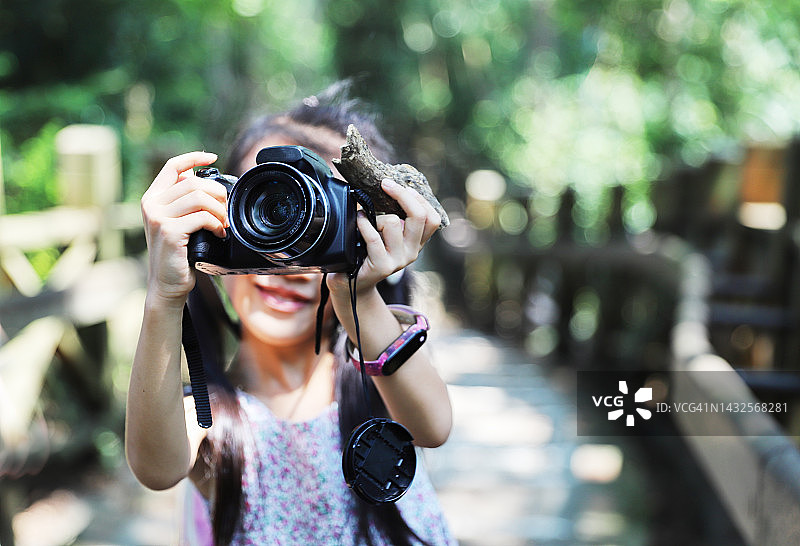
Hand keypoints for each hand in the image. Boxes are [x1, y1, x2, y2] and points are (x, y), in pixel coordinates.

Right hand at [140, 152, 226, 303]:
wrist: (167, 284)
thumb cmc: (178, 255)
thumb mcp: (178, 223)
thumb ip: (184, 203)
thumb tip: (207, 182)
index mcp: (152, 198)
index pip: (172, 166)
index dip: (194, 157)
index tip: (213, 157)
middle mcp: (152, 205)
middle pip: (193, 182)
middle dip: (217, 194)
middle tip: (225, 212)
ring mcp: (159, 218)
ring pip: (199, 198)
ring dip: (219, 211)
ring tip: (223, 225)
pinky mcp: (170, 232)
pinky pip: (202, 217)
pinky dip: (217, 224)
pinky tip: (219, 234)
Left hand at [328, 178, 441, 295]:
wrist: (352, 283)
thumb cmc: (365, 252)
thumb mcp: (386, 235)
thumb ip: (394, 218)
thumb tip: (390, 186)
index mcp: (416, 243)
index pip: (432, 219)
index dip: (419, 199)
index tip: (402, 186)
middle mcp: (412, 252)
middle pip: (419, 216)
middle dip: (402, 195)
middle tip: (386, 184)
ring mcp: (398, 260)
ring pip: (392, 223)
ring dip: (376, 216)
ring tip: (365, 219)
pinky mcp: (382, 266)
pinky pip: (373, 237)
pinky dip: (364, 224)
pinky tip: (358, 220)